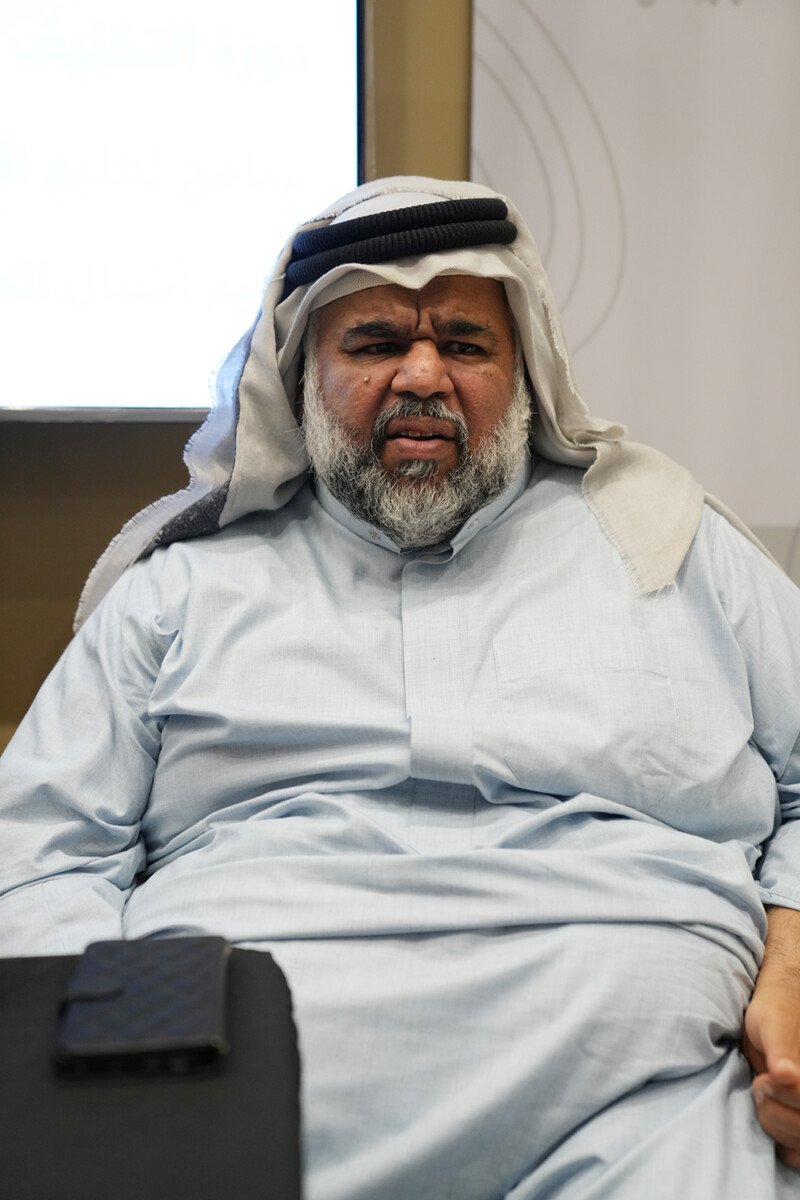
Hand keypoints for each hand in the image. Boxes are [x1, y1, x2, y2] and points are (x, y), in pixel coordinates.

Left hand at [742, 907, 799, 1169]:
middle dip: (777, 1113)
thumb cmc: (776, 1013)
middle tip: (759, 1084)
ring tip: (762, 1094)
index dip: (787, 1095)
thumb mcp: (773, 1024)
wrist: (780, 1010)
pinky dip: (784, 1145)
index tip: (763, 1078)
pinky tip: (771, 1118)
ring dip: (777, 1127)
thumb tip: (785, 1074)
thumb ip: (782, 1050)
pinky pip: (799, 1154)